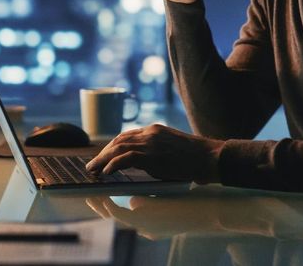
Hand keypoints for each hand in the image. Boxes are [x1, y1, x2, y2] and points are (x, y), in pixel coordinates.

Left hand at [85, 124, 224, 183]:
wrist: (209, 157)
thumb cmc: (196, 158)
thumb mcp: (173, 150)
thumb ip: (157, 155)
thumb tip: (144, 167)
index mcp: (155, 130)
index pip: (127, 136)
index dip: (113, 146)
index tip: (105, 155)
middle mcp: (150, 133)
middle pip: (119, 140)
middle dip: (103, 152)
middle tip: (93, 164)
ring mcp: (150, 142)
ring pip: (118, 148)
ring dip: (102, 159)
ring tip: (93, 170)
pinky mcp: (151, 154)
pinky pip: (125, 158)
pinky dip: (113, 164)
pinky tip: (106, 172)